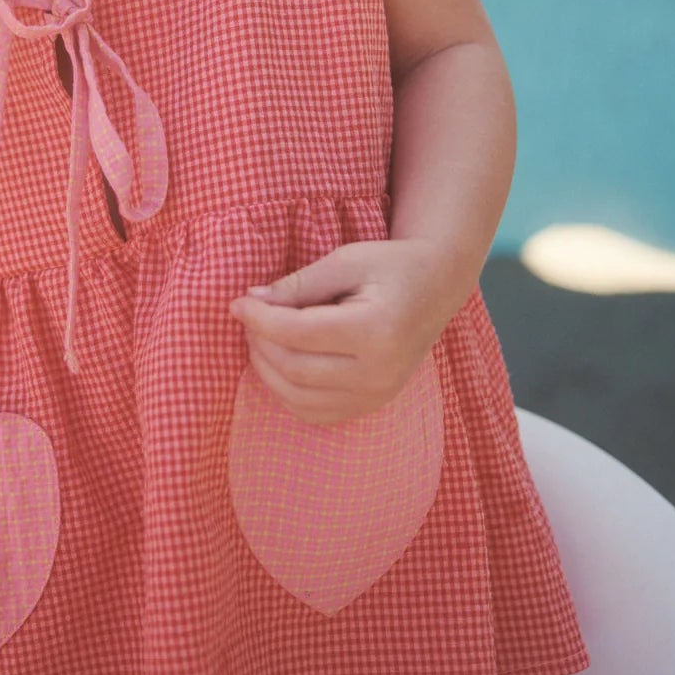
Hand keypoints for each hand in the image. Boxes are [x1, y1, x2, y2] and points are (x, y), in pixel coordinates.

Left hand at [228, 239, 468, 425]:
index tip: (238, 302)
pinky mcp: (372, 405)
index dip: (258, 319)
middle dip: (259, 342)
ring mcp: (378, 395)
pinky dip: (287, 392)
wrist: (436, 287)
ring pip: (299, 398)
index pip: (298, 333)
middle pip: (294, 369)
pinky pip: (315, 413)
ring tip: (260, 337)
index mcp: (377, 329)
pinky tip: (280, 362)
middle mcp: (379, 372)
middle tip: (248, 315)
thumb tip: (252, 300)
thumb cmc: (391, 266)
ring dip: (267, 370)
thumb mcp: (345, 260)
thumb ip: (299, 284)